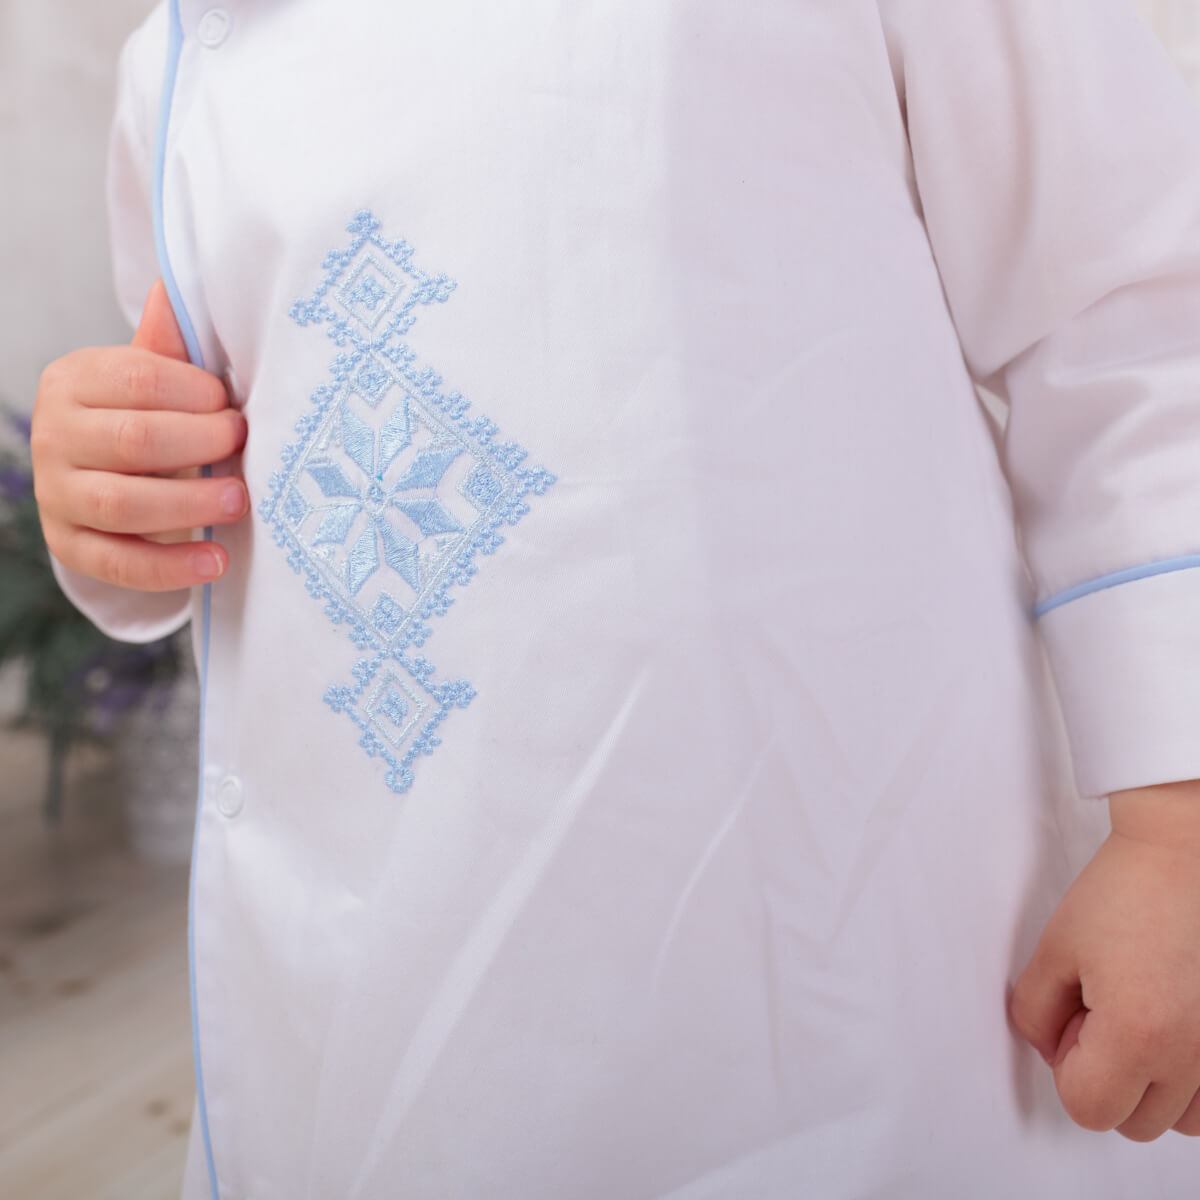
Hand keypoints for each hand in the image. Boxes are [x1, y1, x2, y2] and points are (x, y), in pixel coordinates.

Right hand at [31, 279, 247, 590]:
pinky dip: (171, 567)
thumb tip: (176, 285)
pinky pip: (120, 563)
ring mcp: (58, 495)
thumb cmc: (147, 418)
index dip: (195, 395)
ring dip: (190, 503)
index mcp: (75, 381)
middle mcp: (55, 436)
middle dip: (200, 445)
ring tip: (239, 501)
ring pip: (123, 504)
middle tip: (243, 448)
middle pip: (133, 440)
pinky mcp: (72, 547)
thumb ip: (170, 343)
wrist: (109, 478)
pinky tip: (216, 562)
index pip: (138, 380)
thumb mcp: (154, 377)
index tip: (232, 406)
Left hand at [1010, 779, 1199, 1140]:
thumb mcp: (1055, 949)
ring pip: (1181, 1120)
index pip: (1088, 1108)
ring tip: (1142, 1018)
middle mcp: (1193, 1056)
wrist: (1182, 853)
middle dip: (1107, 1079)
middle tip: (1104, 1012)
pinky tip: (1172, 1025)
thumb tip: (1048, 1049)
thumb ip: (1035, 1011)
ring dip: (1154, 1086)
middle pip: (1134, 1123)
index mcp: (1138, 1035)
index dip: (1067, 1067)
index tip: (1072, 1020)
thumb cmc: (1125, 891)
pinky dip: (1190, 1078)